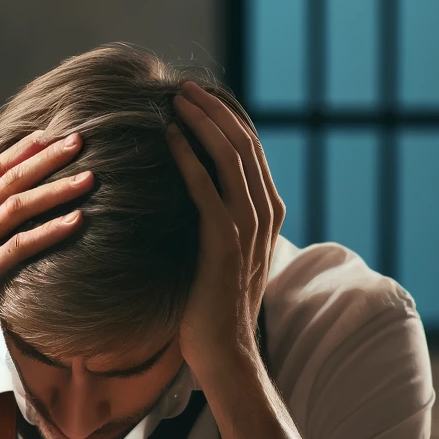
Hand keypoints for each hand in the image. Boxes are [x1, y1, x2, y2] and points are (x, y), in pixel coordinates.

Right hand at [0, 131, 94, 389]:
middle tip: (78, 141)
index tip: (51, 136)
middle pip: (7, 182)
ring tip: (89, 179)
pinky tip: (77, 222)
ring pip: (16, 209)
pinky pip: (20, 247)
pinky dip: (51, 231)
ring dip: (56, 190)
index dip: (21, 151)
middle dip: (45, 159)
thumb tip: (10, 214)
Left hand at [166, 81, 284, 378]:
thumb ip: (223, 221)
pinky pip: (206, 188)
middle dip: (213, 109)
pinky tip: (169, 137)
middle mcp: (264, 215)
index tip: (197, 97)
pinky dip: (188, 157)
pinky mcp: (224, 242)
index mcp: (269, 213)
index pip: (251, 150)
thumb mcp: (226, 255)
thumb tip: (198, 194)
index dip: (225, 118)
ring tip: (175, 99)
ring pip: (230, 157)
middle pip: (243, 144)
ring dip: (202, 122)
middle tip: (183, 87)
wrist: (225, 351)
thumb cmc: (215, 307)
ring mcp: (248, 228)